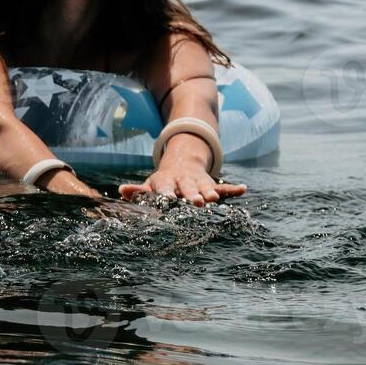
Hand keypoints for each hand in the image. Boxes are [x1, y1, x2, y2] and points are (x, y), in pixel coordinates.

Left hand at [118, 160, 246, 206]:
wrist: (182, 162)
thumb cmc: (162, 182)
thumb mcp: (150, 185)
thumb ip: (138, 191)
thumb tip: (122, 191)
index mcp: (167, 182)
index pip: (166, 189)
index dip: (167, 195)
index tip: (168, 200)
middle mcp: (184, 181)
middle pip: (188, 188)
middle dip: (192, 195)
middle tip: (197, 202)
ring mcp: (199, 183)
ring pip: (206, 188)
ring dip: (210, 192)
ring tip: (214, 197)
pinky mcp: (211, 185)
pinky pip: (224, 188)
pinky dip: (233, 189)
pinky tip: (243, 189)